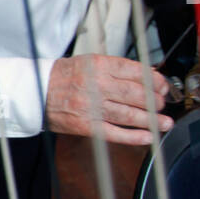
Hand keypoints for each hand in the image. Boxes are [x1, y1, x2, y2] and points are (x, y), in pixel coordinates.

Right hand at [46, 55, 172, 145]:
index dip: (156, 81)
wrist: (35, 91)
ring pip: (130, 115)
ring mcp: (91, 107)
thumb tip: (148, 77)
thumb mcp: (90, 62)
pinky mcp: (86, 125)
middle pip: (137, 95)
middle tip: (163, 105)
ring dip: (151, 120)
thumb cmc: (63, 76)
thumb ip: (117, 69)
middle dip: (156, 101)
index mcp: (99, 65)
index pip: (137, 72)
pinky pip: (115, 133)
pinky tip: (148, 137)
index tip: (163, 86)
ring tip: (164, 122)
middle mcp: (96, 85)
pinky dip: (134, 136)